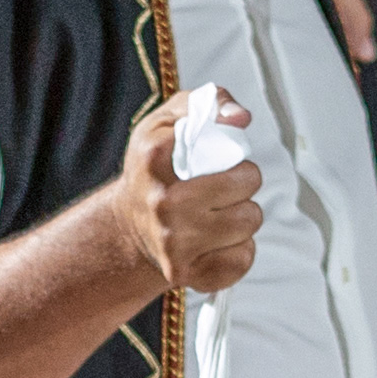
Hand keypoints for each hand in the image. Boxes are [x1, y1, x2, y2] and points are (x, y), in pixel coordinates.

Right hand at [114, 93, 266, 303]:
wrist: (127, 227)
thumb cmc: (155, 169)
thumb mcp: (170, 120)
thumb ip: (208, 103)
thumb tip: (240, 118)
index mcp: (155, 158)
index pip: (230, 153)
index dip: (235, 157)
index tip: (221, 160)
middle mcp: (163, 203)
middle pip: (246, 187)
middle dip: (243, 185)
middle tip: (223, 188)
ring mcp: (173, 243)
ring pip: (249, 223)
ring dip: (242, 217)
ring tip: (218, 213)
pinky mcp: (184, 274)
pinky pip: (243, 259)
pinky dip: (238, 250)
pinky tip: (216, 241)